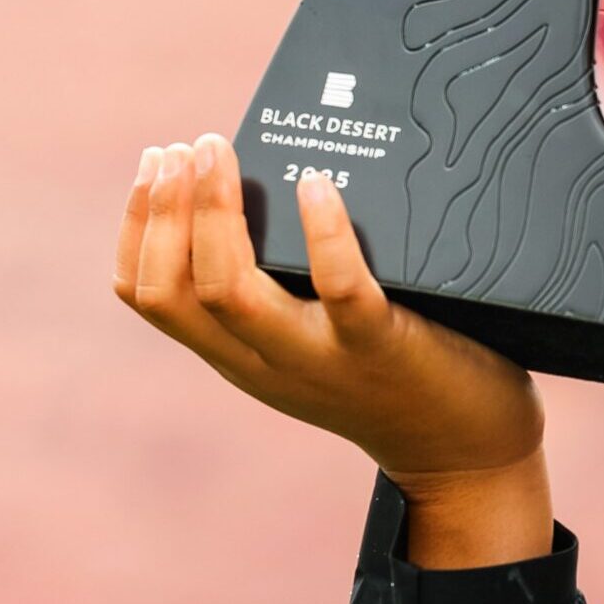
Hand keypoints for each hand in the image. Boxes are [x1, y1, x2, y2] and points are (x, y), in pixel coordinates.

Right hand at [113, 134, 551, 564]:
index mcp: (240, 355)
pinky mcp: (382, 347)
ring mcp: (320, 358)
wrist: (466, 457)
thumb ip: (288, 292)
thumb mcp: (317, 343)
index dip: (137, 227)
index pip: (151, 296)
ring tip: (218, 152)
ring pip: (229, 290)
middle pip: (174, 289)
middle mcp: (265, 362)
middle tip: (183, 146)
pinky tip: (317, 186)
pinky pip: (340, 288)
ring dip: (215, 213)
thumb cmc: (399, 379)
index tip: (154, 168)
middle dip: (165, 209)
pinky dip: (323, 233)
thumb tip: (277, 188)